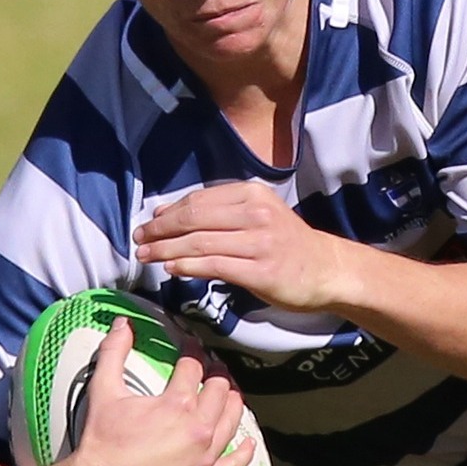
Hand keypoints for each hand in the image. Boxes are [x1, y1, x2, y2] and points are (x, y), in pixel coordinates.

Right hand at [57, 318, 254, 465]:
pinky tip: (248, 442)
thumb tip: (122, 323)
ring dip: (231, 403)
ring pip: (233, 420)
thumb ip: (114, 353)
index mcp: (177, 404)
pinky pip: (234, 464)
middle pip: (220, 390)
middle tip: (209, 370)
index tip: (191, 346)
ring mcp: (205, 456)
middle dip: (215, 375)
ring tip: (226, 394)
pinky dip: (244, 452)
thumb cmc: (101, 441)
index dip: (193, 351)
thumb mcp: (104, 392)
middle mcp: (198, 428)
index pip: (195, 367)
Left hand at [134, 182, 350, 311]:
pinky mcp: (261, 271)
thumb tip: (165, 212)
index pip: (198, 200)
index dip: (167, 213)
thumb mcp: (258, 215)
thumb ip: (218, 213)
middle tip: (139, 241)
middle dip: (160, 230)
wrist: (327, 269)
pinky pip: (214, 266)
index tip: (147, 224)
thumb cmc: (286, 243)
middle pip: (194, 219)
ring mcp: (259, 243)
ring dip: (166, 249)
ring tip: (146, 257)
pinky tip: (171, 268)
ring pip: (200, 243)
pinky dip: (187, 266)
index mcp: (252, 194)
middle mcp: (256, 214)